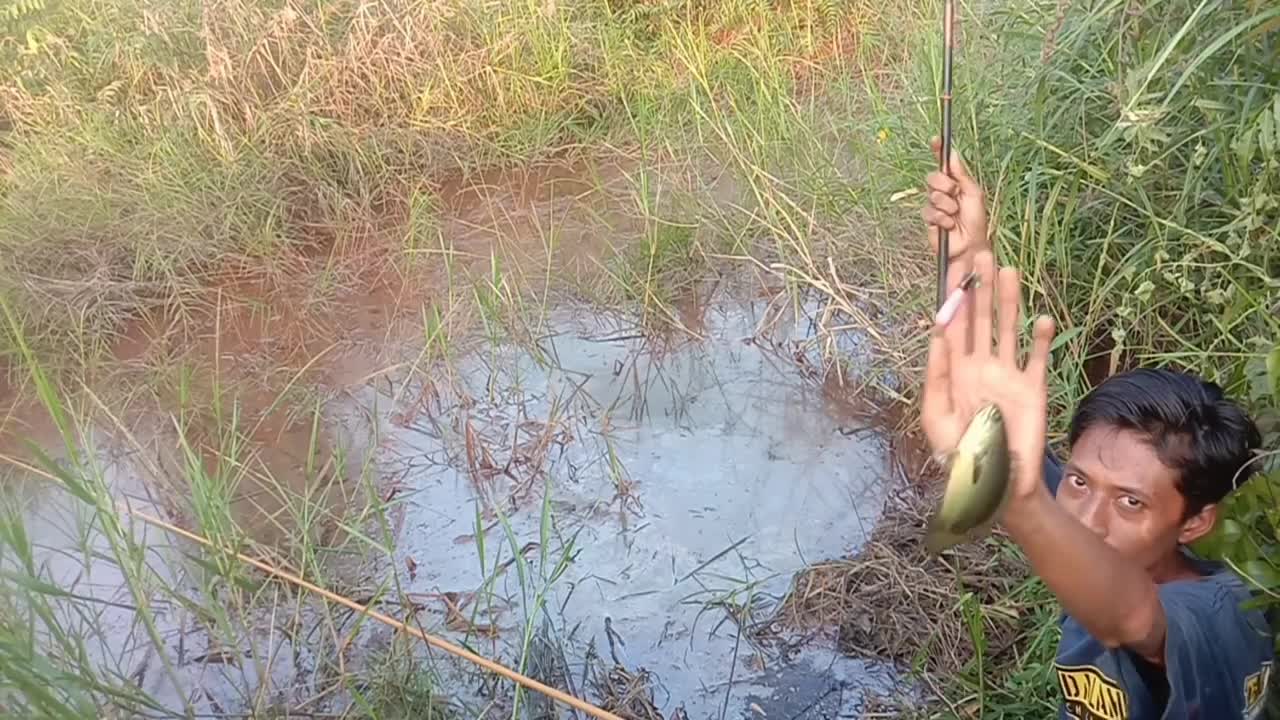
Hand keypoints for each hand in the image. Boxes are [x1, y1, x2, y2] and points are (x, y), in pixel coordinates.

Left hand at [921, 251, 1056, 501]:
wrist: (992, 481)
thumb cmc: (957, 451)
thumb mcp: (935, 412)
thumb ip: (936, 372)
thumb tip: (936, 331)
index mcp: (955, 370)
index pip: (954, 327)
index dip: (953, 301)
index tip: (951, 272)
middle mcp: (982, 365)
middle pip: (981, 319)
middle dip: (980, 289)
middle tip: (980, 256)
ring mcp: (1008, 375)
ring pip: (1009, 330)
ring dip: (1009, 302)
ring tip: (1008, 271)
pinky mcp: (1032, 389)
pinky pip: (1037, 359)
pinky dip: (1041, 339)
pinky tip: (1041, 318)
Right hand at [922, 137, 988, 265]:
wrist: (971, 245)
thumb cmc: (976, 222)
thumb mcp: (973, 194)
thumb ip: (962, 174)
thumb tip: (953, 155)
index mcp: (955, 183)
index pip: (944, 164)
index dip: (939, 151)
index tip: (936, 140)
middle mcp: (943, 192)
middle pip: (933, 177)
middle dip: (944, 185)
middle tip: (955, 194)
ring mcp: (934, 206)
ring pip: (932, 195)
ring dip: (946, 205)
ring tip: (955, 215)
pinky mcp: (928, 220)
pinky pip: (929, 212)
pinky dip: (942, 218)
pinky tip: (949, 225)